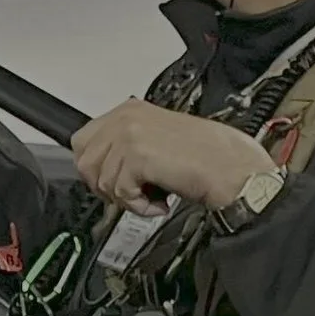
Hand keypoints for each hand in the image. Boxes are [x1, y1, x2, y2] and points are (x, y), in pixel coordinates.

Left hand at [71, 100, 272, 212]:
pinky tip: (159, 200)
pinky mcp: (137, 155)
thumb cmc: (206, 156)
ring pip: (101, 182)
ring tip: (153, 194)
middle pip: (84, 162)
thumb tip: (100, 165)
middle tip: (132, 192)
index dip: (95, 169)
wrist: (232, 169)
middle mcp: (127, 117)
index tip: (113, 181)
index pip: (82, 141)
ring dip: (127, 198)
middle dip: (105, 186)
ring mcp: (130, 134)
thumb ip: (127, 144)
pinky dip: (139, 206)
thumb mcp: (157, 138)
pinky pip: (119, 193)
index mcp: (130, 109)